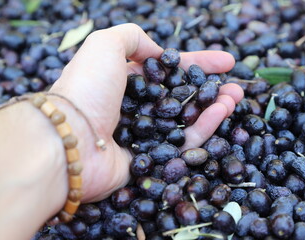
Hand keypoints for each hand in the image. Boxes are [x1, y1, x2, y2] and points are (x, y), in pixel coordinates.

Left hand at [50, 23, 243, 201]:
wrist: (69, 141)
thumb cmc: (86, 90)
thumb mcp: (105, 45)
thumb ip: (133, 38)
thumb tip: (159, 53)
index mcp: (125, 83)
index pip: (168, 71)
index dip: (196, 65)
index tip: (224, 61)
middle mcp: (135, 109)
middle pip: (180, 97)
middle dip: (209, 89)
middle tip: (235, 85)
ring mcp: (143, 135)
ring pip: (186, 120)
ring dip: (213, 107)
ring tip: (235, 96)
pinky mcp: (150, 159)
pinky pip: (182, 143)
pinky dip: (204, 127)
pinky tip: (222, 111)